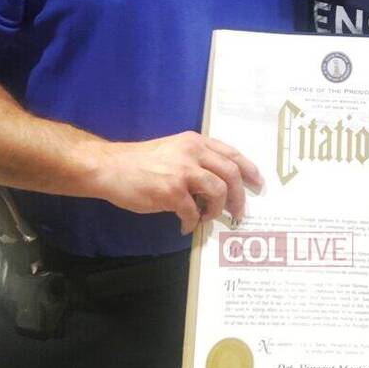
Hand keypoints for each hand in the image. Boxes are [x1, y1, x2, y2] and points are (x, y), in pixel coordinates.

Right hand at [91, 132, 262, 233]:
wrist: (111, 166)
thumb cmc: (141, 161)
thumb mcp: (174, 149)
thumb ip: (196, 159)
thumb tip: (218, 183)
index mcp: (196, 142)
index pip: (232, 154)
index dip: (248, 170)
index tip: (257, 184)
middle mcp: (193, 153)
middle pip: (231, 173)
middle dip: (239, 197)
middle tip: (238, 212)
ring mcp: (182, 172)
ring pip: (218, 191)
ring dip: (217, 210)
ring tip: (207, 218)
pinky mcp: (170, 192)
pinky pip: (193, 212)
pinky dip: (192, 222)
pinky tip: (184, 225)